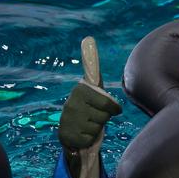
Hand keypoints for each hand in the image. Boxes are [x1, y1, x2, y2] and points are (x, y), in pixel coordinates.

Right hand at [60, 37, 120, 177]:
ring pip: (97, 129)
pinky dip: (88, 139)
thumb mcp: (92, 86)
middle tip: (94, 116)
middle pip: (104, 117)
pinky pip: (89, 140)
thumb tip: (88, 38)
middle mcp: (71, 103)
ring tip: (87, 125)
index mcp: (80, 90)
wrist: (70, 129)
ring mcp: (68, 120)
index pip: (108, 104)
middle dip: (103, 119)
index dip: (112, 109)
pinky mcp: (66, 136)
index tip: (112, 109)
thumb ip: (92, 65)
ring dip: (96, 129)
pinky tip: (82, 134)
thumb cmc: (87, 105)